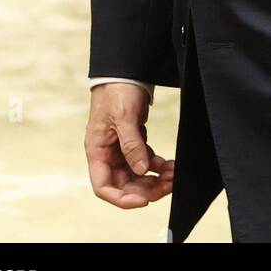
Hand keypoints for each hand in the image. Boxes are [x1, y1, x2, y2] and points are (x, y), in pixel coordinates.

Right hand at [85, 82, 173, 208]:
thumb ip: (131, 145)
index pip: (103, 186)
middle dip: (146, 188)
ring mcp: (120, 148)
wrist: (124, 70)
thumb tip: (141, 171)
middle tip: (169, 184)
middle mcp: (107, 153)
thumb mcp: (123, 117)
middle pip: (124, 184)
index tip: (144, 200)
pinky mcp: (133, 141)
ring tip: (174, 174)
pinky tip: (170, 165)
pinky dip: (157, 166)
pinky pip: (144, 161)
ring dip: (155, 178)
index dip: (122, 198)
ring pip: (137, 174)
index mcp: (97, 150)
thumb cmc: (116, 91)